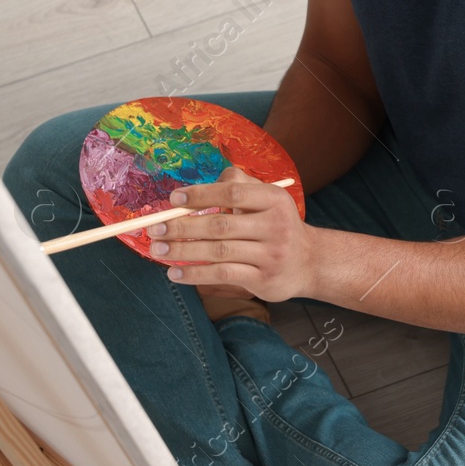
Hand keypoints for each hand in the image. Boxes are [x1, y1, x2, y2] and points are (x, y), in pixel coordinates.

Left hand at [146, 167, 316, 302]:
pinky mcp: (264, 279)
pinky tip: (175, 274)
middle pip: (221, 225)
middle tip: (154, 229)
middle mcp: (275, 225)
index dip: (201, 195)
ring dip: (184, 251)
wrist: (310, 262)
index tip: (173, 199)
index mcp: (273, 199)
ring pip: (218, 252)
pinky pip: (223, 275)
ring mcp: (270, 255)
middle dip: (182, 226)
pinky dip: (196, 274)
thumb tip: (194, 190)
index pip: (232, 193)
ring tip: (159, 250)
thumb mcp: (267, 199)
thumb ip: (236, 185)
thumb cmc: (277, 224)